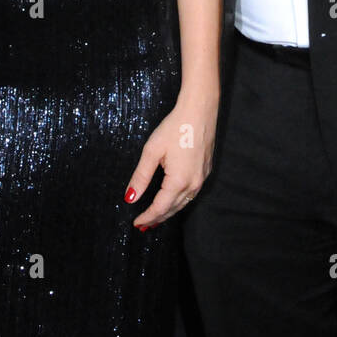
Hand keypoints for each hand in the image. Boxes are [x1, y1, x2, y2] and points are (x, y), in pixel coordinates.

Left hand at [125, 90, 217, 229]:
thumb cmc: (175, 128)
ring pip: (184, 202)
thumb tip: (130, 198)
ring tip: (156, 217)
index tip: (136, 223)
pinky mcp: (205, 170)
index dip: (148, 217)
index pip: (160, 208)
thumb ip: (140, 177)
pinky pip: (191, 193)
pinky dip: (179, 201)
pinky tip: (173, 199)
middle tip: (144, 226)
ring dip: (169, 211)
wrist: (199, 110)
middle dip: (158, 218)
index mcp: (179, 181)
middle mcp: (194, 183)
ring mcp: (202, 177)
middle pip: (173, 208)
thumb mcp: (152, 151)